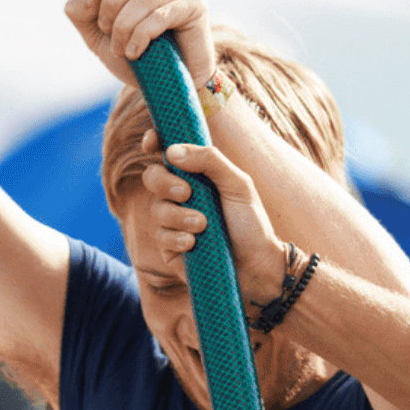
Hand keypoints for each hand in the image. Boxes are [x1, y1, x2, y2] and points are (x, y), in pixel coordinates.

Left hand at [62, 0, 213, 90]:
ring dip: (124, 25)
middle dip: (111, 3)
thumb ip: (82, 14)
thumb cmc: (137, 56)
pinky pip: (161, 15)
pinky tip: (135, 52)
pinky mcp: (197, 7)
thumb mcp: (98, 36)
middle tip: (106, 28)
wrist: (169, 86)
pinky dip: (140, 35)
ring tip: (120, 48)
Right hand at [141, 137, 288, 304]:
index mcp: (197, 175)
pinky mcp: (170, 249)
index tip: (152, 142)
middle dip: (165, 183)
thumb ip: (210, 161)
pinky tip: (194, 244)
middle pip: (152, 177)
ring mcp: (173, 222)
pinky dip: (177, 238)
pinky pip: (161, 237)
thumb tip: (171, 151)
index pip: (167, 153)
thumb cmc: (251, 224)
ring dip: (179, 216)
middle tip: (187, 193)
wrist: (257, 267)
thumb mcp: (238, 185)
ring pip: (156, 209)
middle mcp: (181, 196)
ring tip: (203, 225)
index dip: (154, 142)